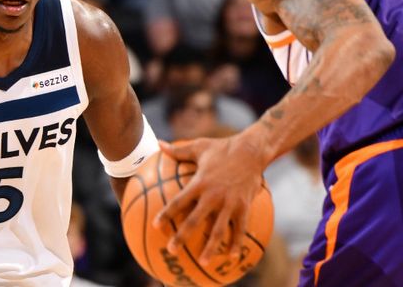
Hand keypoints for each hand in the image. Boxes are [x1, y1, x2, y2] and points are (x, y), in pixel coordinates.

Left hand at [153, 136, 265, 264]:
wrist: (251, 151)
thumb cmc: (222, 148)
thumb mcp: (198, 147)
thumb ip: (177, 150)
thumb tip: (158, 143)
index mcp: (199, 182)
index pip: (178, 201)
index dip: (166, 214)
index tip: (155, 226)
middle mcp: (213, 195)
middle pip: (194, 220)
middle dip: (182, 237)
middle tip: (171, 250)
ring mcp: (230, 203)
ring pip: (218, 230)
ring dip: (210, 247)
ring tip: (203, 262)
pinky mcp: (244, 207)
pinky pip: (240, 228)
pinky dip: (236, 242)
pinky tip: (232, 256)